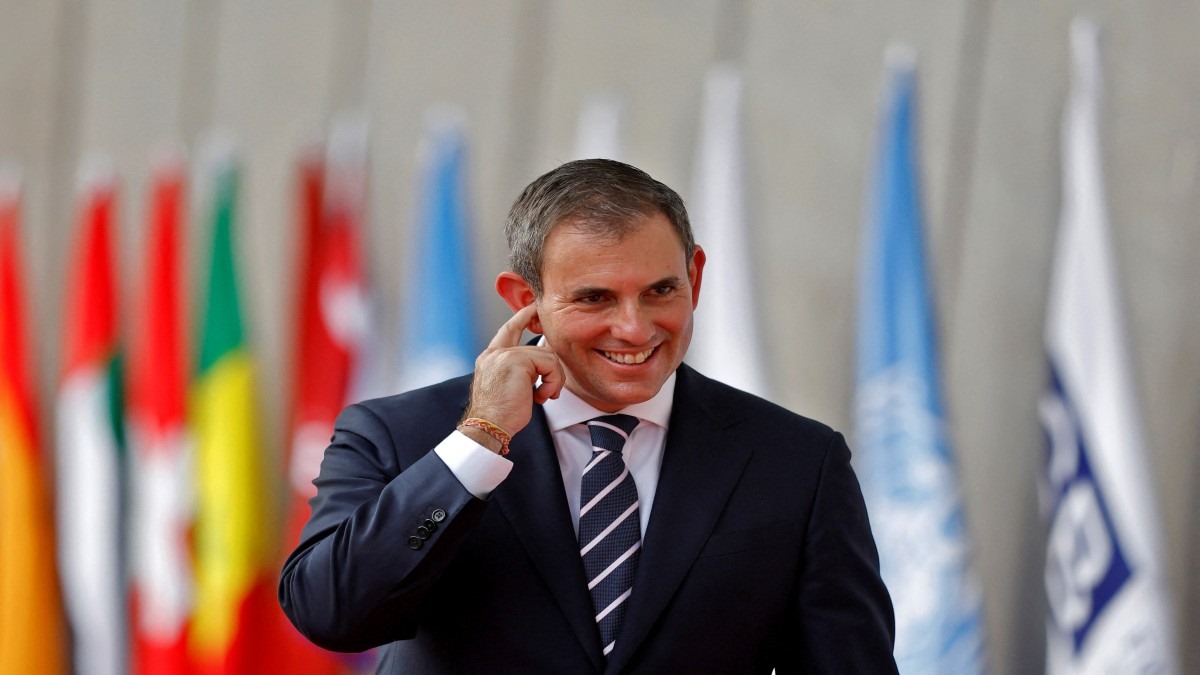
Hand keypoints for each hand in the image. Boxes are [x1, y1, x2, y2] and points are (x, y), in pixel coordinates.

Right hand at [463, 304, 564, 442]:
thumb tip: (545, 364)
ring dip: (553, 379)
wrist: (488, 427)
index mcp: (490, 358)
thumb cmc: (500, 415)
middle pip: (538, 346)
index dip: (522, 317)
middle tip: (550, 390)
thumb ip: (522, 370)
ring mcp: (504, 355)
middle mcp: (494, 353)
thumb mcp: (510, 387)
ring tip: (545, 396)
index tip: (534, 308)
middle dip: (552, 369)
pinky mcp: (516, 361)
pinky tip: (542, 396)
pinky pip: (549, 363)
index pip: (508, 330)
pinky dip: (553, 382)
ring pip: (547, 356)